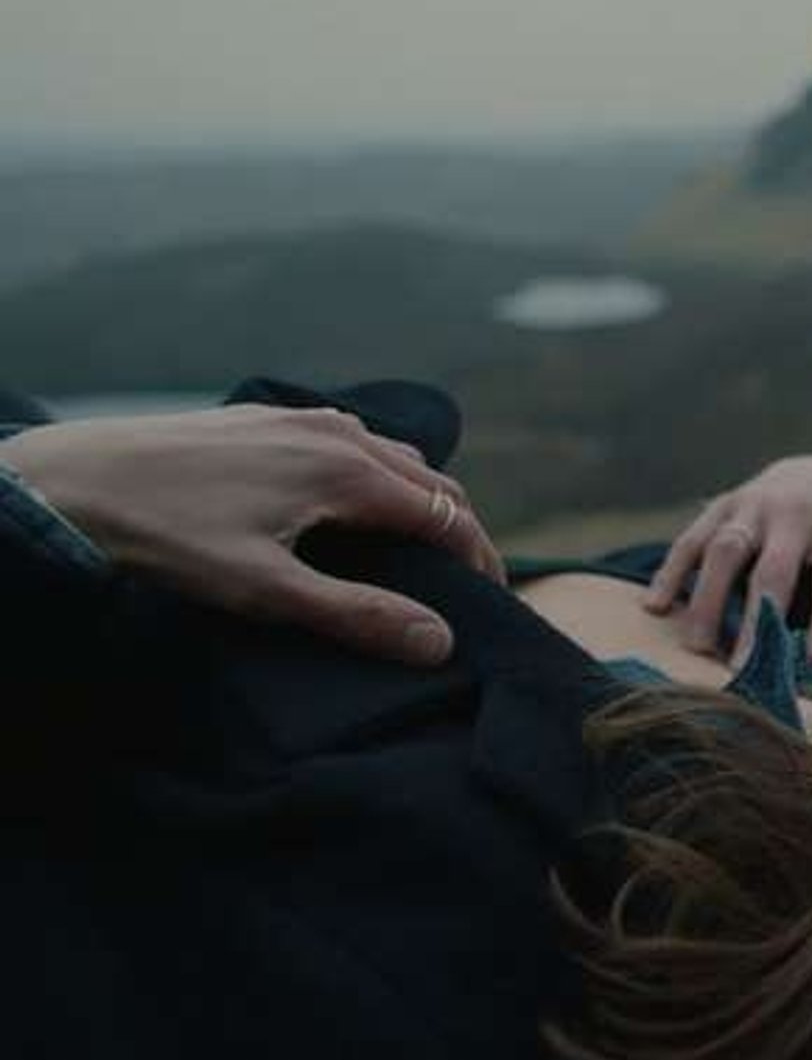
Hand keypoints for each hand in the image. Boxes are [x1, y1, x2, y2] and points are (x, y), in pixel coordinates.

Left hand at [0, 405, 503, 666]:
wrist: (71, 480)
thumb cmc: (166, 539)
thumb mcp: (266, 591)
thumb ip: (357, 614)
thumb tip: (439, 641)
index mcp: (348, 472)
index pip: (447, 515)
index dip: (480, 560)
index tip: (492, 602)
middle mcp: (336, 433)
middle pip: (430, 481)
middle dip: (459, 530)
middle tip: (468, 583)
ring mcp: (300, 418)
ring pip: (391, 456)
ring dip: (420, 499)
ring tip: (418, 548)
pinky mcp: (265, 419)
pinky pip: (349, 440)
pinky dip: (377, 473)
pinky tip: (350, 504)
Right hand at [643, 456, 811, 665]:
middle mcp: (791, 514)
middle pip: (771, 570)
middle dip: (759, 620)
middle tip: (746, 669)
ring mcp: (750, 508)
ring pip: (723, 552)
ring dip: (706, 599)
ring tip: (697, 648)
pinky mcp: (717, 508)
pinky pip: (689, 539)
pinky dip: (670, 571)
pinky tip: (654, 608)